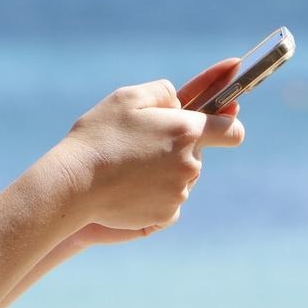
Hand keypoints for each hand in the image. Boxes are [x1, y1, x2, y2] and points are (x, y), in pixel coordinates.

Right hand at [55, 56, 246, 240]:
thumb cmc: (100, 136)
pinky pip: (170, 200)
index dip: (227, 125)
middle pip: (199, 153)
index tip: (219, 124)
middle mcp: (190, 164)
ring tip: (129, 166)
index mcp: (187, 131)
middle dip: (179, 146)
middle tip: (145, 143)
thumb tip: (180, 102)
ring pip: (182, 177)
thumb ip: (163, 92)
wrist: (75, 184)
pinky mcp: (166, 214)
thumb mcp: (128, 97)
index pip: (232, 131)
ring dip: (165, 170)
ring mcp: (180, 192)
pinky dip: (155, 193)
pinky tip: (129, 186)